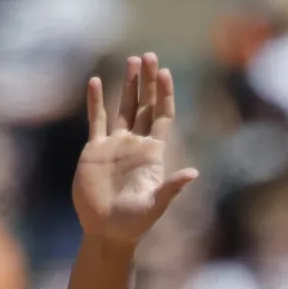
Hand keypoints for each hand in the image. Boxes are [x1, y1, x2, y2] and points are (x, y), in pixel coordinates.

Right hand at [72, 54, 198, 246]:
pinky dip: (96, 102)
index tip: (164, 72)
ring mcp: (115, 146)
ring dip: (128, 85)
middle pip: (145, 105)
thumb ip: (171, 188)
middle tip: (149, 56)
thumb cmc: (135, 223)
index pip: (162, 117)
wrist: (107, 232)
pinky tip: (96, 82)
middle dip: (148, 81)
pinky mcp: (94, 151)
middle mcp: (136, 145)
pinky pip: (96, 121)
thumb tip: (192, 174)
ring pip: (124, 108)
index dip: (165, 95)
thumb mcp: (155, 206)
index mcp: (153, 154)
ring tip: (132, 60)